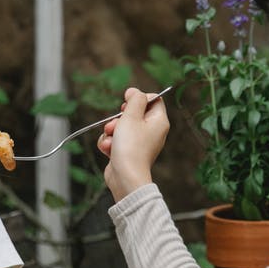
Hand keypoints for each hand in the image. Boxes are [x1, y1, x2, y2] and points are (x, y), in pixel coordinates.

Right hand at [98, 87, 169, 201]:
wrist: (125, 176)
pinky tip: (109, 149)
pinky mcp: (128, 152)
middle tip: (115, 124)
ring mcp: (140, 143)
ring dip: (111, 132)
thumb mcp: (131, 116)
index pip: (154, 99)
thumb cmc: (131, 147)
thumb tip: (134, 91)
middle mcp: (152, 132)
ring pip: (121, 127)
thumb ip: (134, 100)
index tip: (126, 103)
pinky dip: (110, 143)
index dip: (138, 98)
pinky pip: (116, 141)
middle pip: (134, 113)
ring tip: (112, 140)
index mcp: (159, 121)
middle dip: (119, 118)